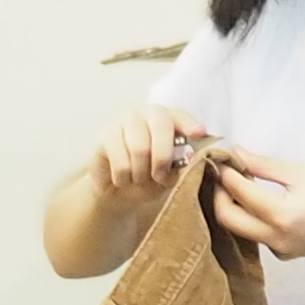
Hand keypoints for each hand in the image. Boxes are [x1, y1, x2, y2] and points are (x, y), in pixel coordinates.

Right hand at [88, 105, 207, 202]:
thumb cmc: (149, 177)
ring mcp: (123, 121)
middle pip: (160, 127)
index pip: (179, 116)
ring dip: (141, 173)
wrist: (118, 191)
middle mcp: (145, 113)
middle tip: (160, 176)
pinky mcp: (104, 136)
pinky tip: (122, 178)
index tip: (199, 133)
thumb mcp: (170, 173)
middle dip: (163, 157)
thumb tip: (191, 158)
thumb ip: (181, 163)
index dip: (189, 123)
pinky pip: (121, 163)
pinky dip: (124, 179)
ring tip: (138, 178)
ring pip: (140, 148)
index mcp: (167, 118)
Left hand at [201, 146, 304, 268]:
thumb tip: (236, 153)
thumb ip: (264, 166)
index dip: (225, 172)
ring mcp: (276, 250)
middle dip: (219, 194)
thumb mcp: (302, 174)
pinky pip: (255, 235)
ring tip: (241, 182)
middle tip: (224, 172)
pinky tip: (256, 200)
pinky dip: (249, 217)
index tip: (220, 156)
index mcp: (281, 215)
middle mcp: (274, 238)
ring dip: (232, 206)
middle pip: (226, 219)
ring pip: (238, 229)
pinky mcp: (281, 255)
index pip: (238, 192)